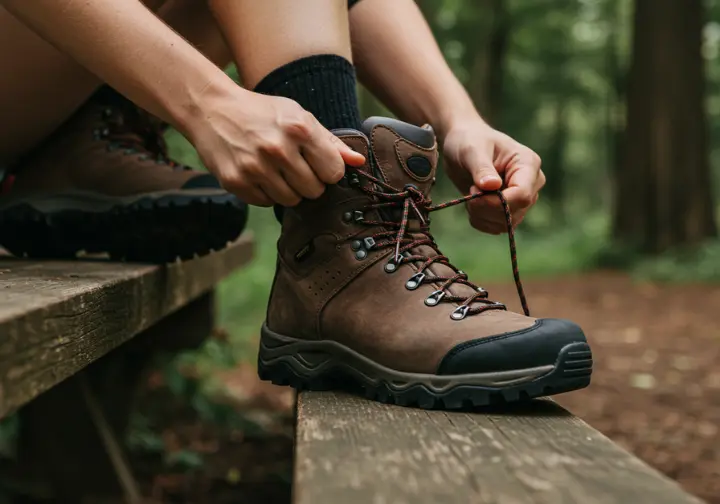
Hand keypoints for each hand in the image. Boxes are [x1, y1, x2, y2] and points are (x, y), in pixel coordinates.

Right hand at [188, 87, 364, 206]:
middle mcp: (278, 149)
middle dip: (309, 183)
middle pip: (314, 191)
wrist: (212, 109)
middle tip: (294, 167)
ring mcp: (255, 167)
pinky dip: (266, 193)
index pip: (333, 172)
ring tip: (276, 170)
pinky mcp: (236, 182)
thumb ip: (330, 141)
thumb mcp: (298, 116)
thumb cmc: (262, 112)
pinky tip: (259, 173)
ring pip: (291, 201)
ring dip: (288, 190)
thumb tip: (359, 162)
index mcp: (299, 129)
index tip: (317, 164)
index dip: (328, 171)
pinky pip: (266, 203)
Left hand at [442, 120, 544, 233]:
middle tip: (470, 191)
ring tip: (471, 195)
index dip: (497, 202)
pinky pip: (497, 228)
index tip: (474, 192)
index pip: (523, 195)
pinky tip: (473, 205)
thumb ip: (481, 168)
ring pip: (506, 224)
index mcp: (528, 164)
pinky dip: (480, 221)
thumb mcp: (471, 150)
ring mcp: (521, 199)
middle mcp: (531, 184)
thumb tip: (492, 186)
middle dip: (486, 208)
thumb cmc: (469, 141)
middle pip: (514, 212)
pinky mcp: (510, 210)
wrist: (462, 145)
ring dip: (481, 215)